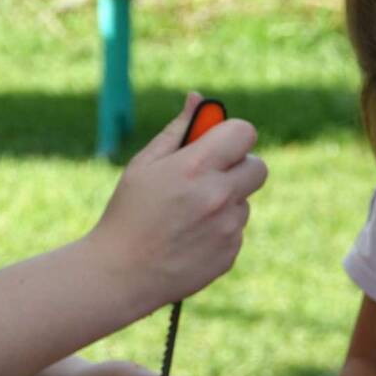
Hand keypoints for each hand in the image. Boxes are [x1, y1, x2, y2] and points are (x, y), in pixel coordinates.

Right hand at [89, 93, 267, 311]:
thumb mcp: (143, 166)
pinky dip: (217, 233)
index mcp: (195, 166)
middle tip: (208, 180)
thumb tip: (197, 99)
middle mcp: (217, 195)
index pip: (244, 133)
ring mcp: (227, 228)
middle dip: (237, 169)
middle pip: (257, 168)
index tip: (219, 146)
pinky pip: (235, 232)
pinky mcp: (229, 253)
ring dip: (224, 204)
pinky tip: (187, 241)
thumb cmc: (126, 214)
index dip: (232, 137)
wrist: (119, 275)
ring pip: (244, 202)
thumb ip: (176, 131)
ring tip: (185, 220)